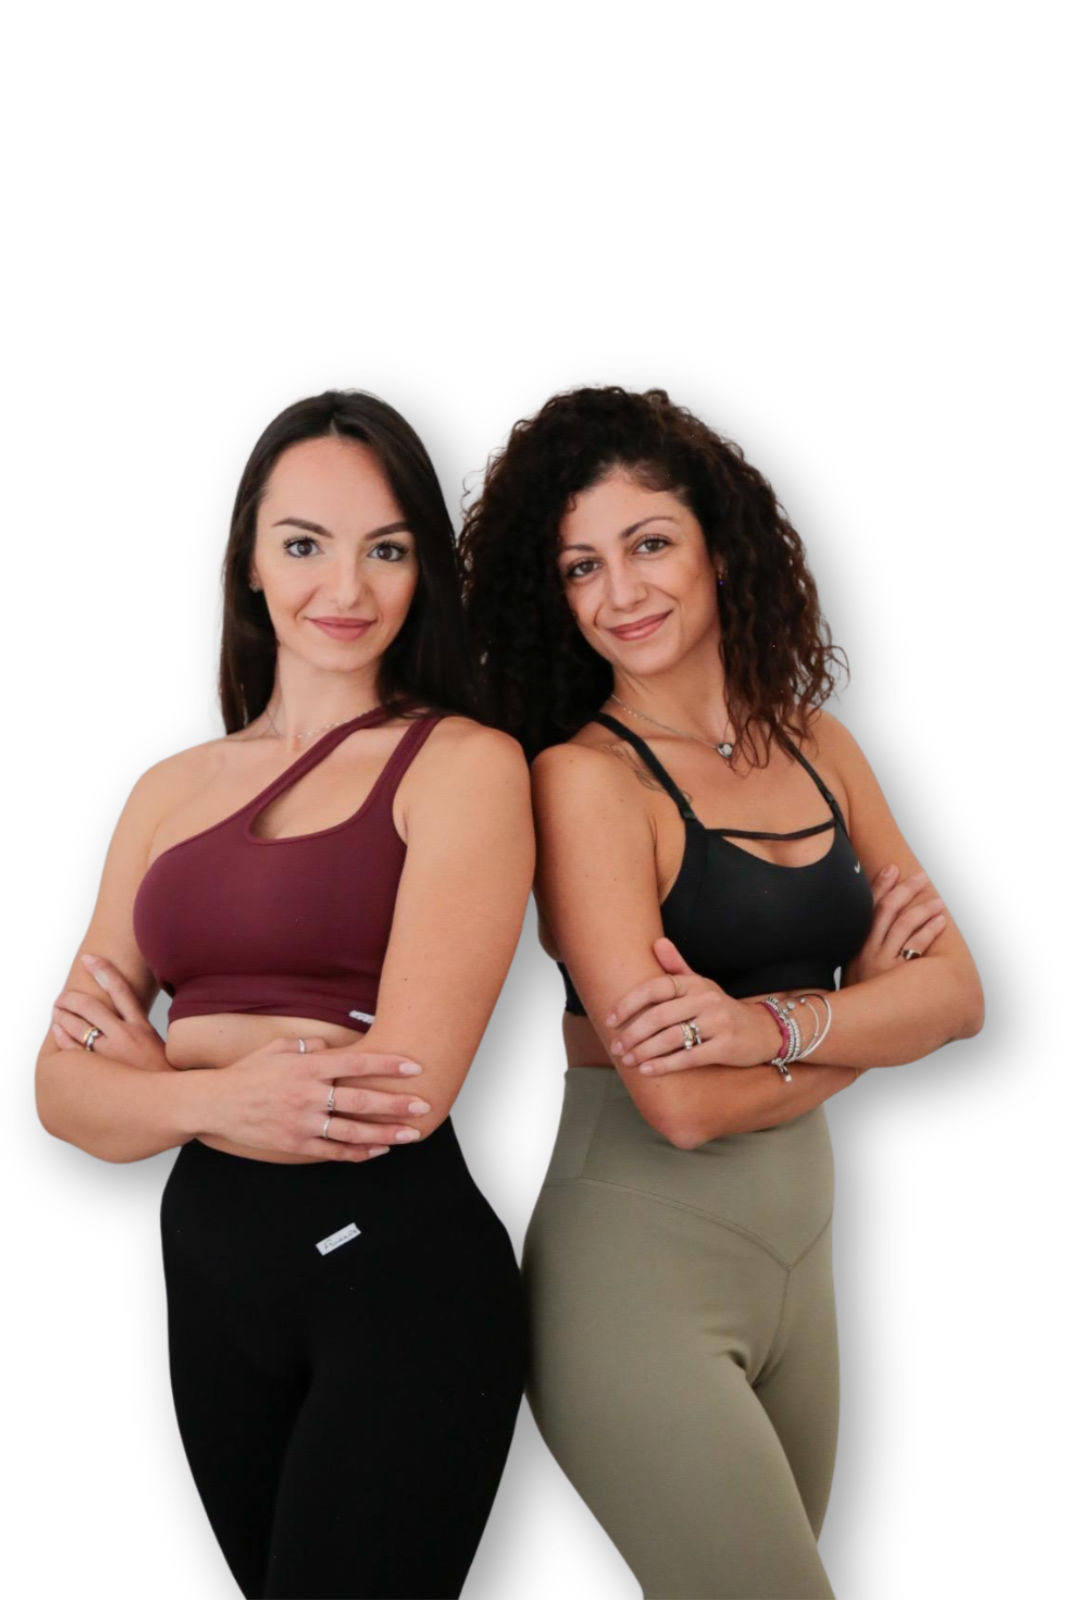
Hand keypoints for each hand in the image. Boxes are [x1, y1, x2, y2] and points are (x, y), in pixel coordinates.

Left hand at [50, 953, 169, 1071]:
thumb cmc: (165, 1077)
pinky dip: (62, 1038)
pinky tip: (57, 1032)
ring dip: (63, 1015)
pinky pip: (74, 1049)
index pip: (120, 989)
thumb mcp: (160, 1046)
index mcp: (142, 1026)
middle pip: (91, 1005)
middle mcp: (125, 1035)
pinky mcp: (100, 1071)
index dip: (103, 970)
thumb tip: (128, 1017)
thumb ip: (142, 1030)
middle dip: (72, 998)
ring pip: (78, 1025)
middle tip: (63, 996)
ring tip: (56, 1011)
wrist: (172, 1103)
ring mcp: (111, 1054)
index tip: (89, 958)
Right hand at [200, 1036, 432, 1160]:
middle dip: (396, 1104)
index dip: (387, 1066)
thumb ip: (307, 1046)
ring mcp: (302, 1122)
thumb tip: (331, 1046)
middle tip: (423, 1106)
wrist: (214, 1103)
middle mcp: (308, 1094)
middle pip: (361, 1101)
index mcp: (307, 1067)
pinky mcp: (295, 1144)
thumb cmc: (247, 1072)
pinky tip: (377, 1150)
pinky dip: (357, 1152)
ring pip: (352, 1131)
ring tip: (410, 1135)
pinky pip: (332, 1150)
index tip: (413, 1067)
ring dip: (385, 1134)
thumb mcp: (276, 1048)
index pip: (355, 1063)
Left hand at [603, 937, 781, 1076]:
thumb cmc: (721, 1008)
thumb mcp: (701, 985)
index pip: (656, 987)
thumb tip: (656, 942)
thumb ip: (676, 967)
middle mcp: (706, 999)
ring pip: (671, 1037)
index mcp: (695, 984)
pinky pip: (689, 1057)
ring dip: (644, 1051)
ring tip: (628, 1059)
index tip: (610, 1019)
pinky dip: (665, 1065)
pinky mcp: (726, 1047)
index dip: (629, 1003)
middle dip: (632, 1033)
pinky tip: (647, 1070)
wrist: (763, 1030)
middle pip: (659, 1016)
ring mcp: (718, 1023)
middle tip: (617, 1047)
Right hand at [843, 865, 946, 986]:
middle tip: (920, 876)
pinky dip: (929, 930)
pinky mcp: (897, 977)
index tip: (892, 868)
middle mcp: (867, 949)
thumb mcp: (851, 970)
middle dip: (905, 889)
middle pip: (888, 909)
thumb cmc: (856, 998)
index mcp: (855, 944)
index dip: (880, 885)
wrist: (846, 1025)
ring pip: (904, 924)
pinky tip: (939, 922)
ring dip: (923, 908)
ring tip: (938, 901)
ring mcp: (882, 962)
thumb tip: (878, 928)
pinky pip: (916, 946)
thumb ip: (861, 949)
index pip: (868, 906)